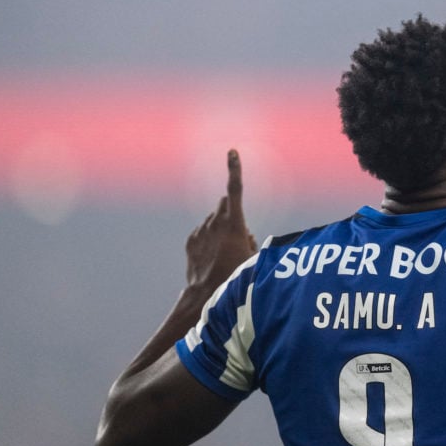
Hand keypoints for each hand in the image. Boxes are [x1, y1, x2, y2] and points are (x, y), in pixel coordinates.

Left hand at [185, 150, 258, 289]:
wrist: (205, 293)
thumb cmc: (235, 276)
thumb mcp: (253, 258)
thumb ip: (251, 240)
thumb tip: (247, 234)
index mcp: (235, 223)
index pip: (235, 189)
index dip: (234, 168)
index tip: (232, 152)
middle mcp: (216, 222)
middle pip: (225, 204)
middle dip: (232, 213)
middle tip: (238, 236)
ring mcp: (202, 230)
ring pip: (215, 219)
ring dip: (221, 228)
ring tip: (225, 253)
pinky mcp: (191, 239)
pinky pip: (203, 232)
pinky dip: (210, 239)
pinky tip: (212, 257)